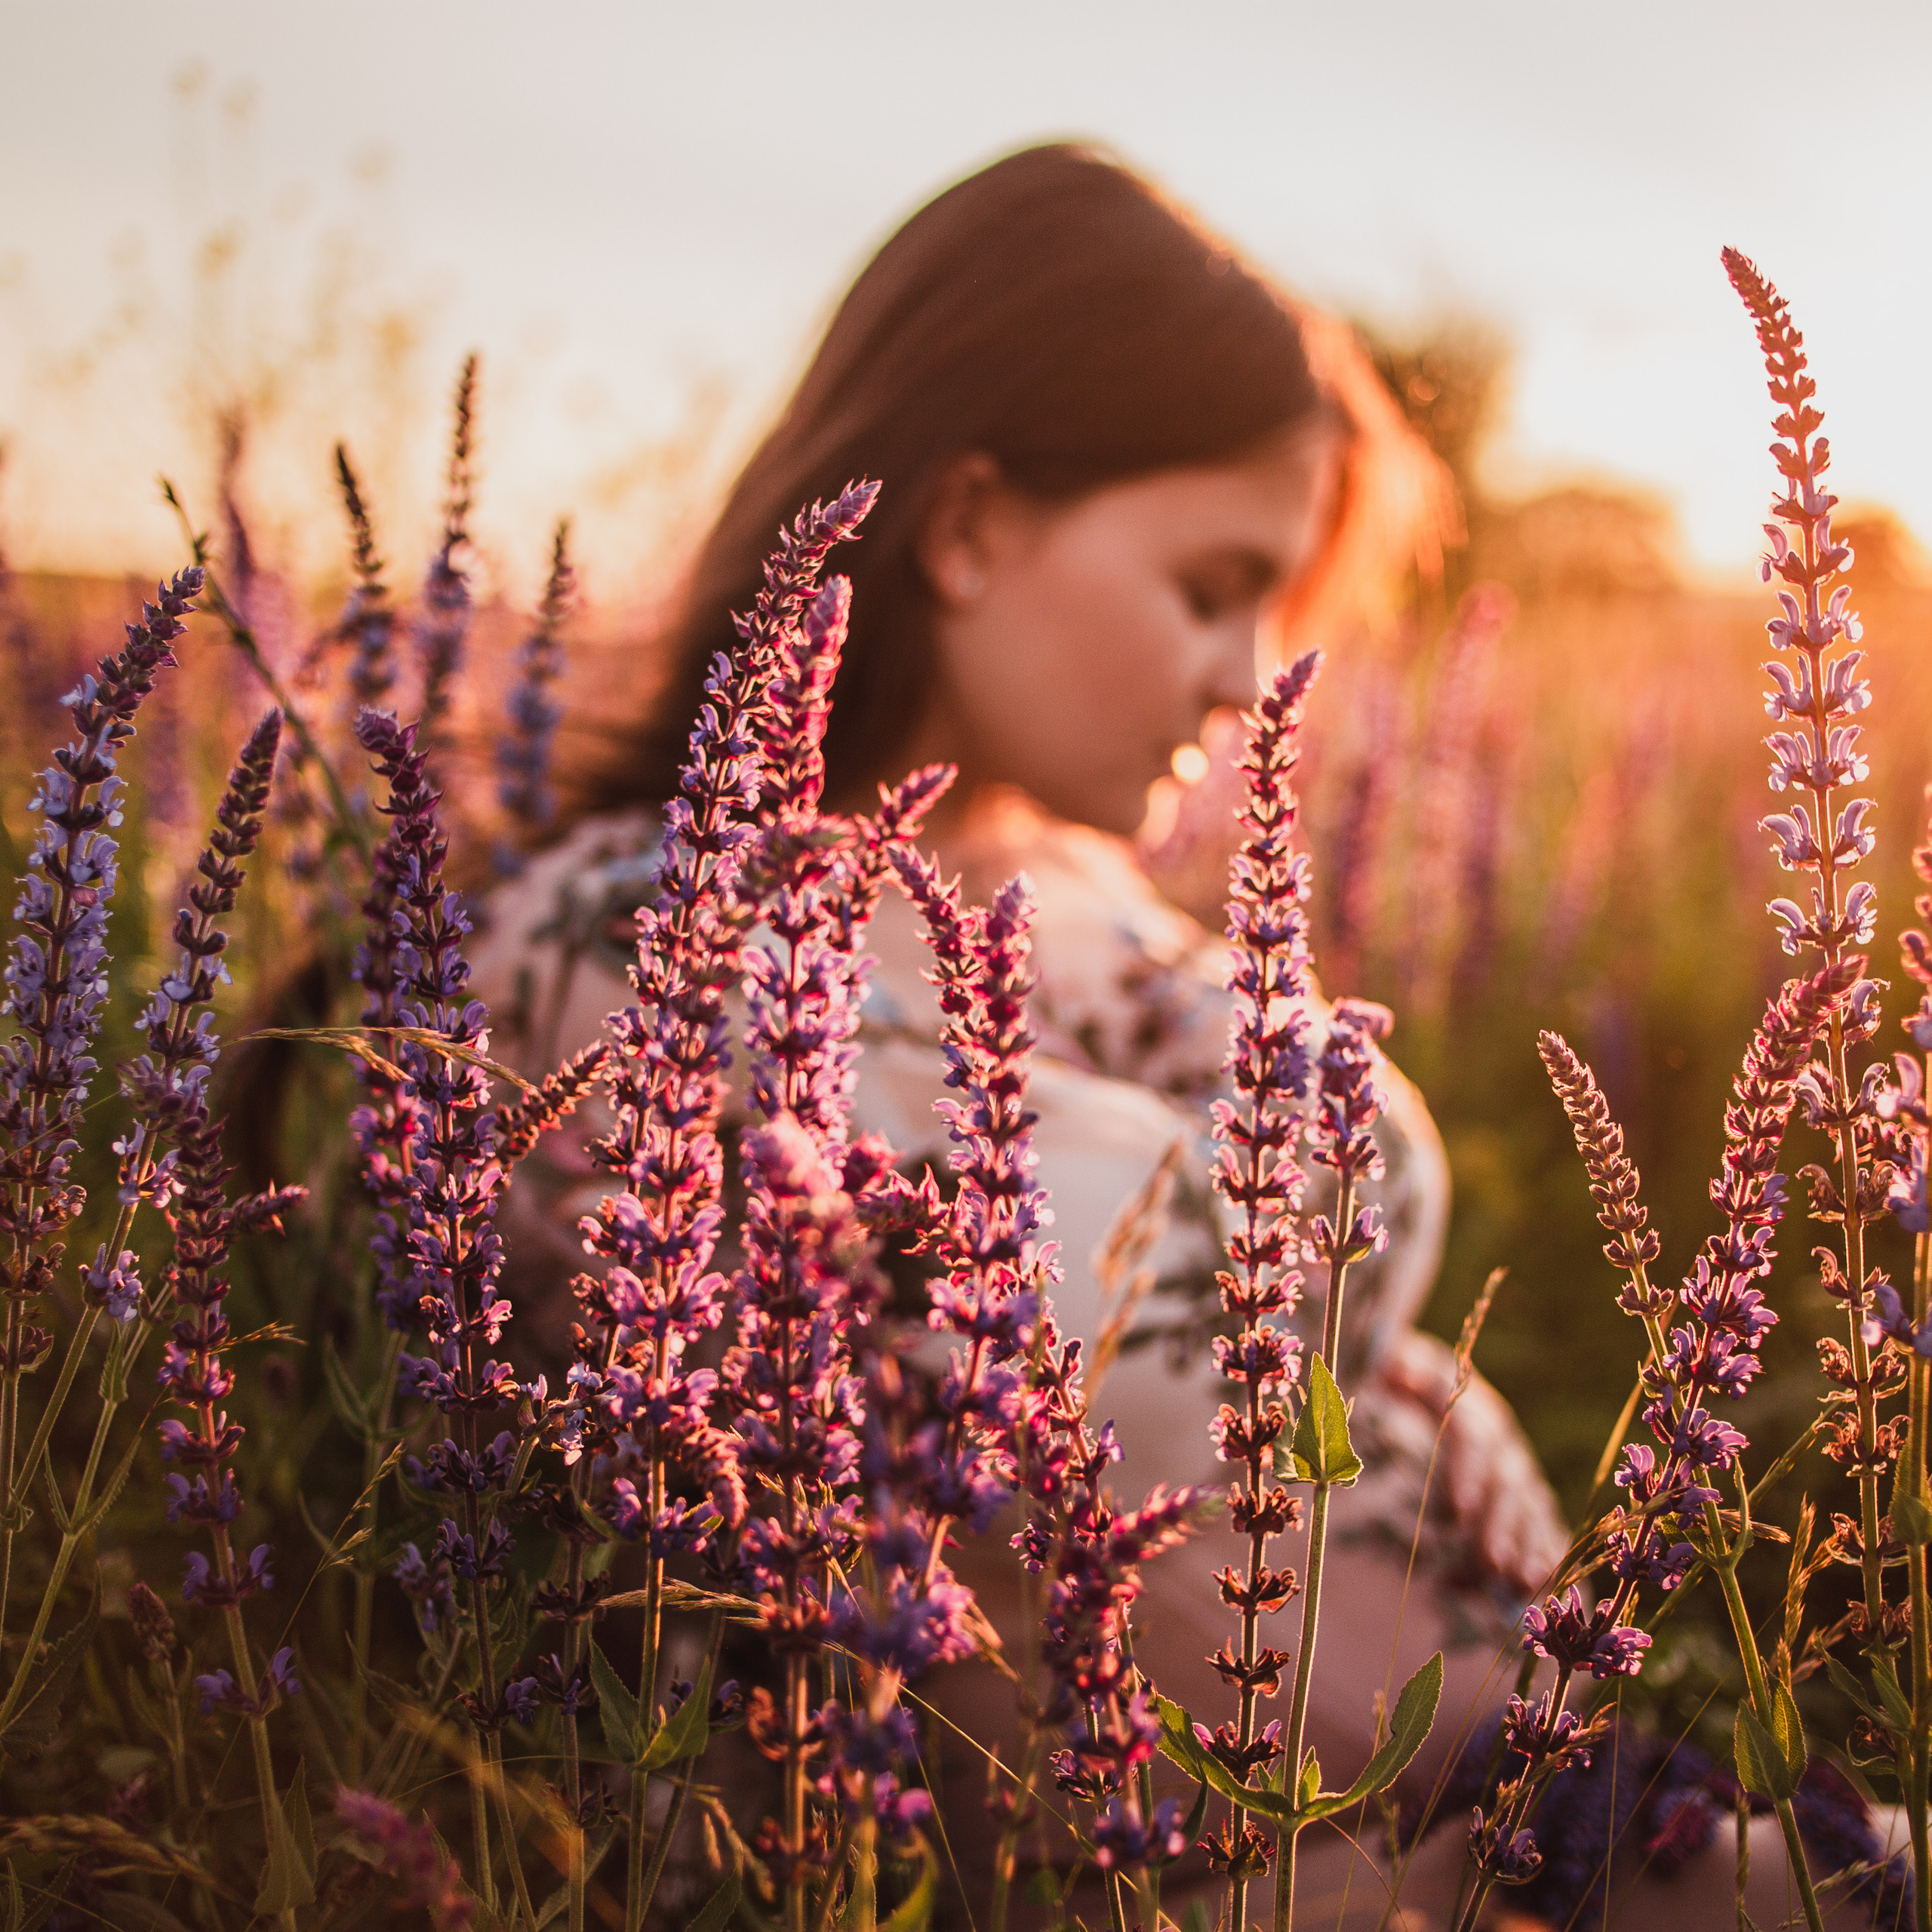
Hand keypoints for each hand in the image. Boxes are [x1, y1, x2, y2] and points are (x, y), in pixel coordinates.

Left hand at [1375, 1328, 1569, 1598]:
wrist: (1429, 1387)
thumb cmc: (1407, 1385)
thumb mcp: (1400, 1372)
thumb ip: (1401, 1374)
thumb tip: (1397, 1369)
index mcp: (1473, 1410)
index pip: (1473, 1440)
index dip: (1468, 1473)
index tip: (1457, 1509)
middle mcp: (1504, 1447)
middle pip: (1507, 1485)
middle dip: (1501, 1524)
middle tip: (1495, 1561)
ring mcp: (1520, 1479)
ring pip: (1531, 1512)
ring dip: (1528, 1547)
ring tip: (1524, 1583)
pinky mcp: (1527, 1506)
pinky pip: (1542, 1534)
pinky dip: (1541, 1559)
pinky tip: (1537, 1592)